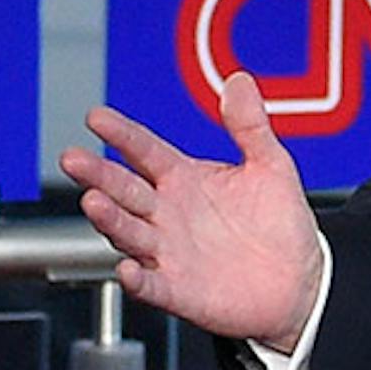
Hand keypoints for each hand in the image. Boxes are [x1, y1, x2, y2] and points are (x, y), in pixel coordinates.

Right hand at [60, 71, 323, 352]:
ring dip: (110, 219)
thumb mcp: (270, 165)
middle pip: (125, 190)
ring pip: (129, 232)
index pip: (145, 151)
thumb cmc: (278, 221)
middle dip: (99, 174)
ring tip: (93, 201)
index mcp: (184, 179)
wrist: (297, 279)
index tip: (97, 117)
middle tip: (74, 158)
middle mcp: (167, 213)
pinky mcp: (177, 289)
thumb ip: (249, 125)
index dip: (122, 135)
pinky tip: (128, 268)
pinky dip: (137, 279)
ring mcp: (168, 251)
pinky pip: (151, 285)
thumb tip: (238, 80)